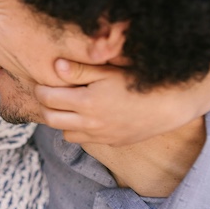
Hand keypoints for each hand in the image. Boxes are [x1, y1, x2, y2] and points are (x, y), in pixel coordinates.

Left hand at [34, 39, 209, 146]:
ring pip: (65, 133)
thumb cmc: (138, 82)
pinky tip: (85, 115)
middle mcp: (89, 123)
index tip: (41, 81)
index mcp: (86, 102)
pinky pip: (83, 140)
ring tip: (67, 105)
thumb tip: (56, 65)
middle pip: (50, 119)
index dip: (40, 89)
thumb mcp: (108, 71)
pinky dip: (78, 129)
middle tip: (49, 94)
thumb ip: (81, 70)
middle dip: (45, 106)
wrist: (169, 105)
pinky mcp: (110, 142)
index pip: (47, 98)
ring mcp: (100, 135)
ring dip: (61, 120)